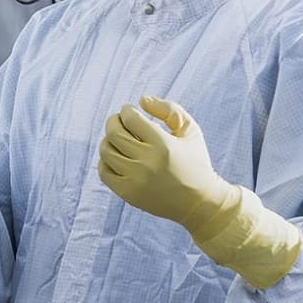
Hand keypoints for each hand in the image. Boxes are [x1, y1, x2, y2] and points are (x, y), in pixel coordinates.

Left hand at [97, 95, 232, 228]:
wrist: (199, 203)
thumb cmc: (195, 161)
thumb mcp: (190, 131)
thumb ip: (169, 110)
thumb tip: (141, 100)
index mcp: (164, 145)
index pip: (131, 118)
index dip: (127, 110)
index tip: (131, 111)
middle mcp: (148, 163)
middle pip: (114, 132)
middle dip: (114, 121)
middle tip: (120, 121)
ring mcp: (136, 180)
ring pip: (106, 150)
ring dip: (109, 140)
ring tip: (120, 139)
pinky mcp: (128, 194)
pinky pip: (104, 171)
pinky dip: (106, 160)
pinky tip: (118, 156)